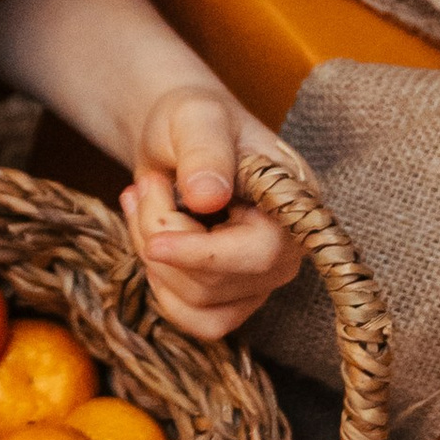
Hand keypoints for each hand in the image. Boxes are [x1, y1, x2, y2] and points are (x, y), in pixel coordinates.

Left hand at [120, 84, 302, 343]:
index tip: (154, 244)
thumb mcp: (197, 117)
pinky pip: (197, 321)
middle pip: (216, 283)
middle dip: (161, 235)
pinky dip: (162, 287)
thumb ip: (205, 150)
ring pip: (199, 305)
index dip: (202, 255)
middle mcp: (288, 252)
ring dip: (153, 256)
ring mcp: (263, 280)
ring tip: (145, 201)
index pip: (258, 253)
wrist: (184, 136)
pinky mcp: (236, 298)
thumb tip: (209, 196)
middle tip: (145, 186)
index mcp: (295, 205)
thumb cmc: (197, 120)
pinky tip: (150, 241)